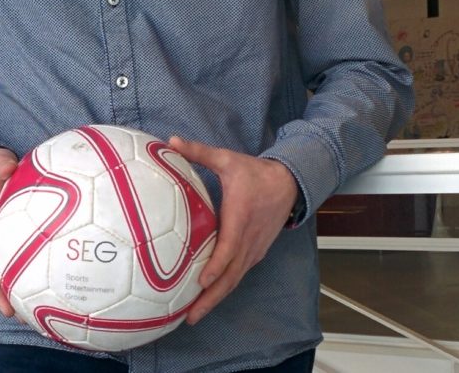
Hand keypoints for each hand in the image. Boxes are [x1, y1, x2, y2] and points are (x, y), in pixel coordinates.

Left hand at [167, 136, 298, 325]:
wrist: (289, 183)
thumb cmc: (255, 172)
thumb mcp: (227, 159)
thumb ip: (198, 152)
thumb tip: (169, 141)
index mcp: (240, 218)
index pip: (229, 248)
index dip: (216, 267)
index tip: (200, 282)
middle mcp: (248, 240)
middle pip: (230, 276)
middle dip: (210, 298)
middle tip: (188, 316)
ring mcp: (253, 250)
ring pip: (234, 280)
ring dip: (215, 299)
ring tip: (193, 315)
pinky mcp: (255, 253)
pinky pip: (238, 275)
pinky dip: (223, 289)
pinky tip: (207, 298)